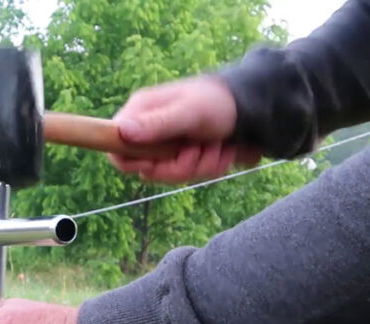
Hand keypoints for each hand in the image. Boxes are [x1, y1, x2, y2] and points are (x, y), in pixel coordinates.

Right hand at [109, 75, 261, 182]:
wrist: (253, 108)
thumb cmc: (218, 101)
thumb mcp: (189, 111)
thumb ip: (157, 124)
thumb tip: (121, 132)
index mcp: (141, 113)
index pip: (116, 148)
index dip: (134, 162)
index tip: (156, 161)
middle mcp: (151, 131)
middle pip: (148, 170)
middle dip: (179, 165)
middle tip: (198, 148)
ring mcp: (168, 146)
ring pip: (172, 175)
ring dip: (201, 164)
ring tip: (216, 144)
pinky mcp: (185, 156)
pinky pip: (190, 175)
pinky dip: (211, 165)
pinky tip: (222, 148)